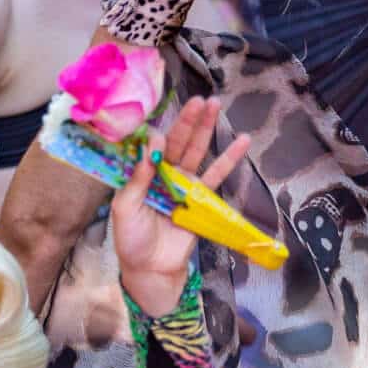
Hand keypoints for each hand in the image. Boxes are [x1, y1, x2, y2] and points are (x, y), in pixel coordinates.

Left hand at [112, 97, 249, 315]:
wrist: (150, 269)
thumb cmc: (131, 240)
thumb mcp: (126, 206)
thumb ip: (139, 177)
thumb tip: (153, 144)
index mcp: (142, 176)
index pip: (153, 146)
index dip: (162, 127)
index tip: (169, 108)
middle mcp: (164, 176)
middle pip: (178, 142)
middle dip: (189, 120)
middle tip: (201, 98)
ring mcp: (184, 185)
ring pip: (197, 152)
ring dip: (206, 130)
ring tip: (216, 105)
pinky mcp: (202, 199)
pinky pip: (216, 176)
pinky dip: (229, 158)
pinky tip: (241, 140)